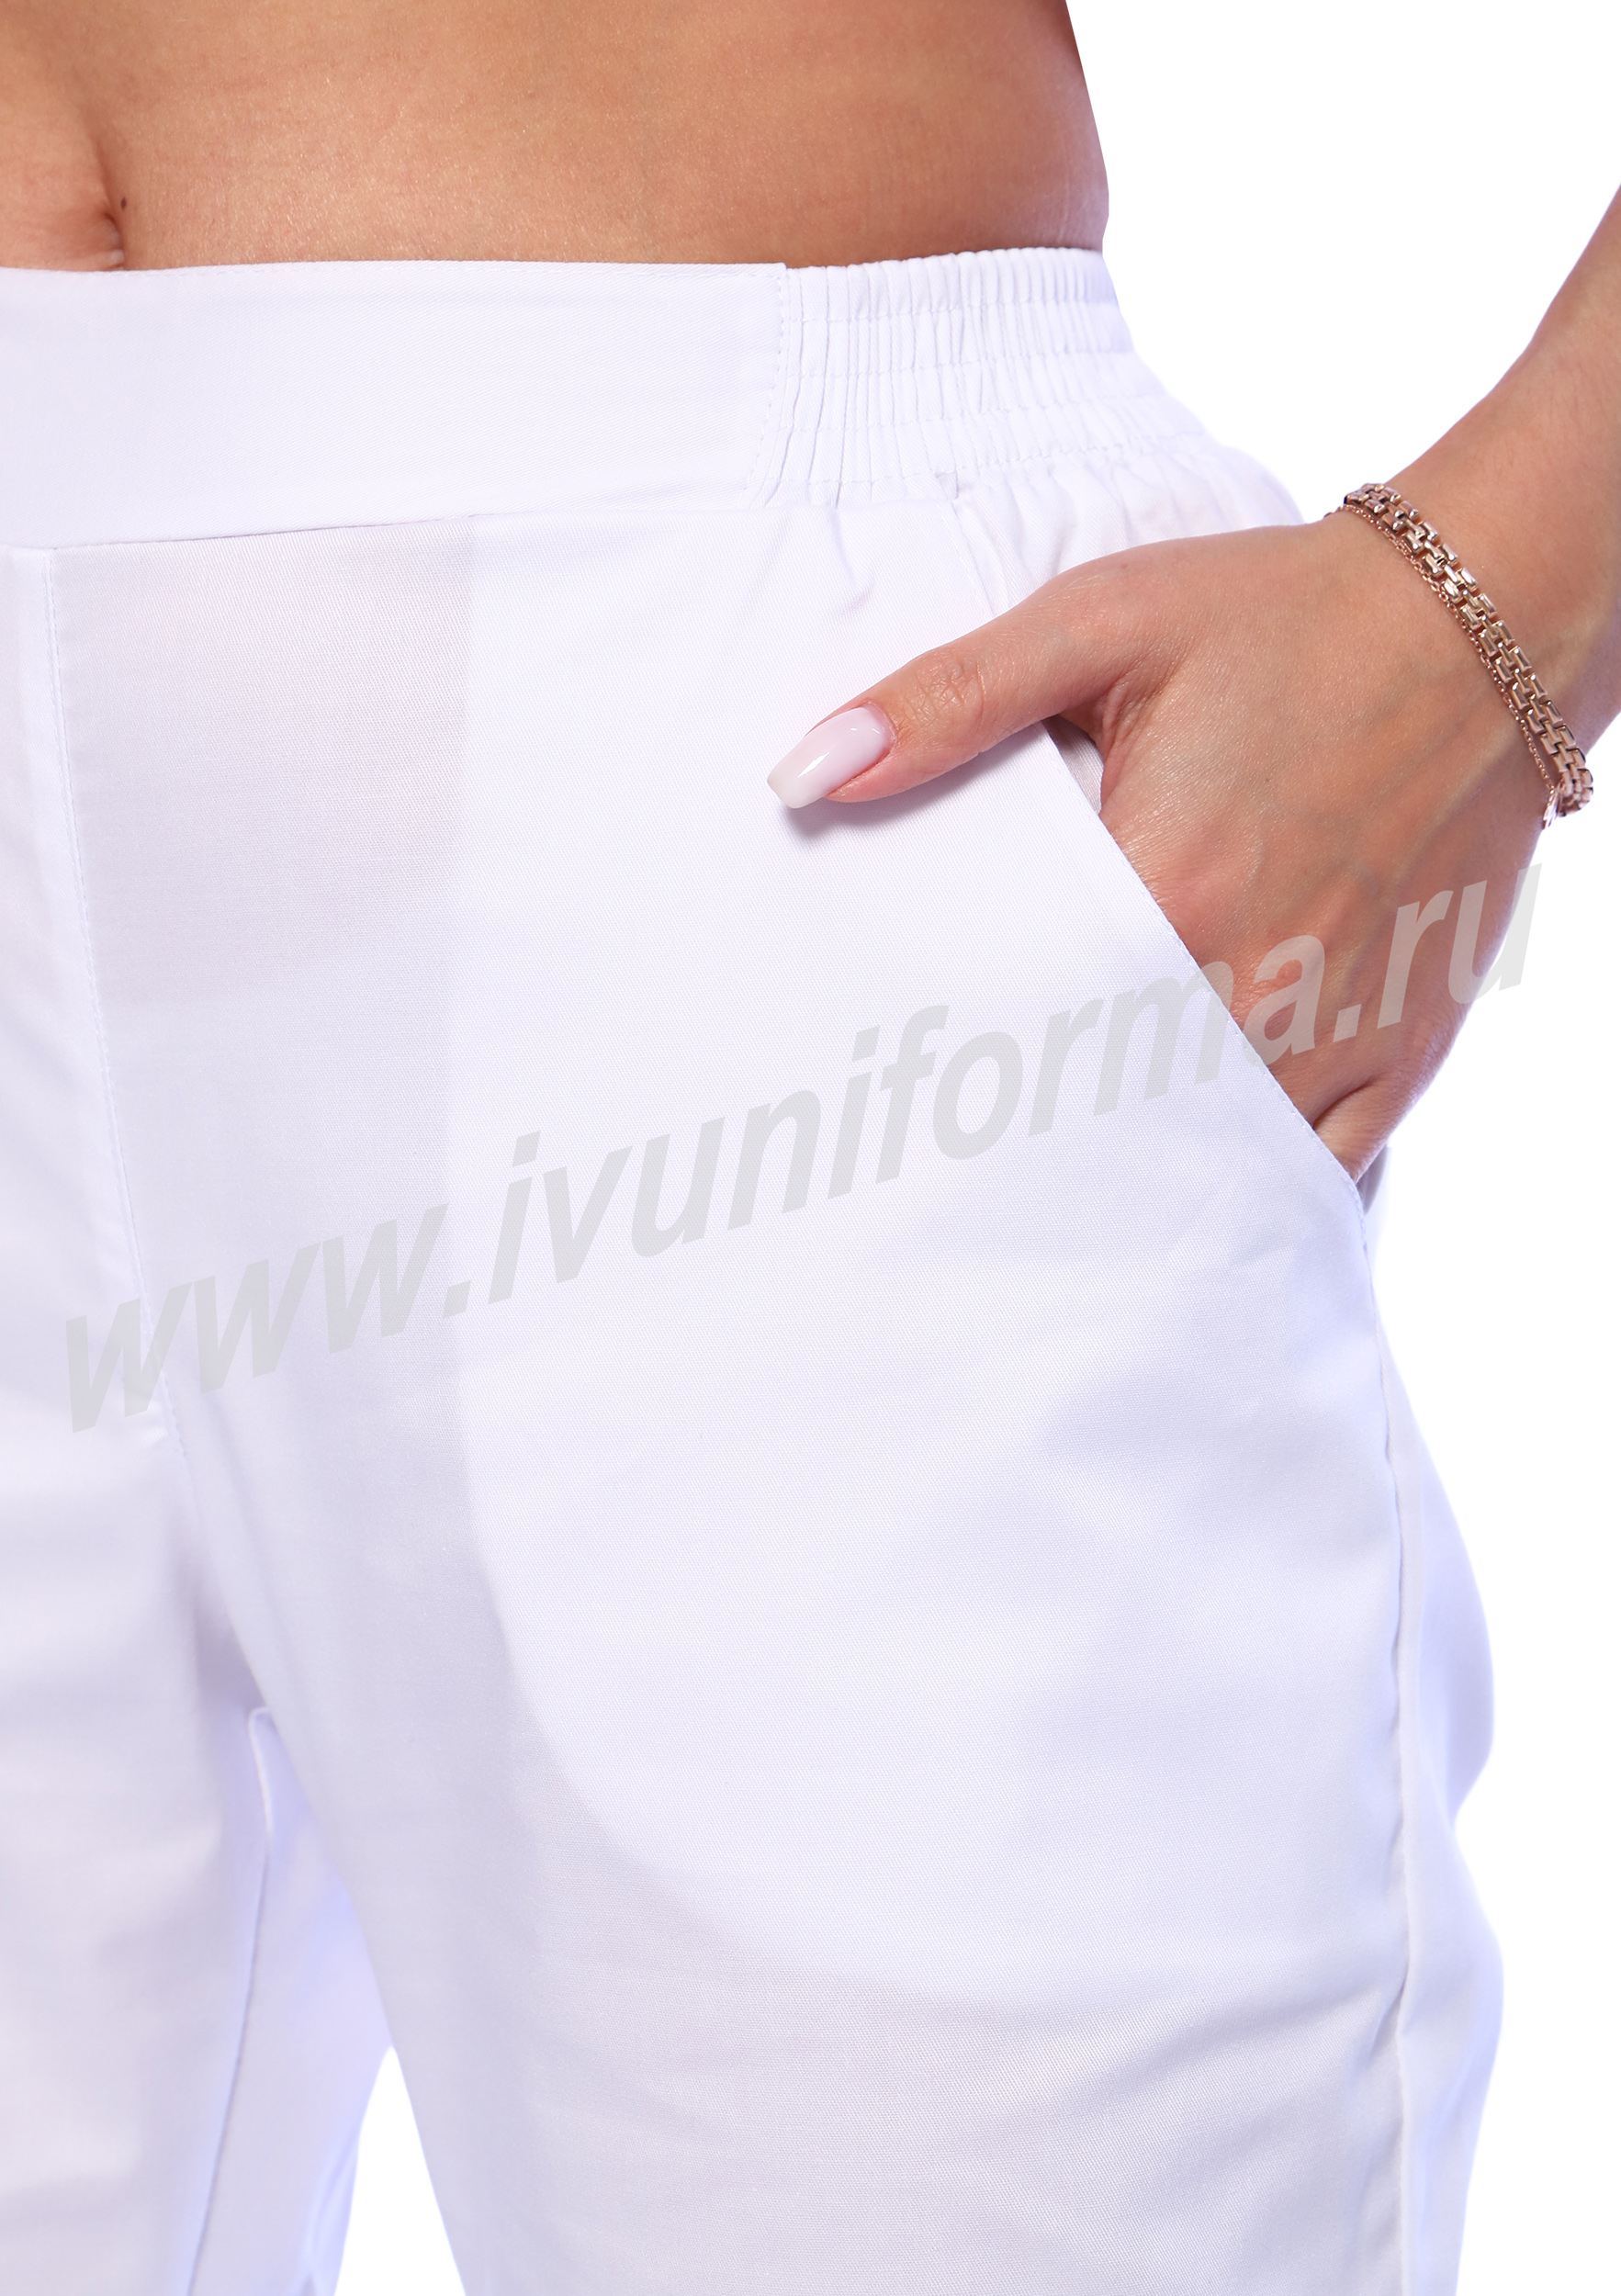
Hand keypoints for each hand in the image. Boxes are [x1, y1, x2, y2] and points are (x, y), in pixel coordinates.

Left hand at [772, 506, 1549, 1178]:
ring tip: (1060, 1182)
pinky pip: (1319, 1168)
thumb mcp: (1098, 624)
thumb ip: (949, 701)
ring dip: (1138, 1169)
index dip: (956, 1078)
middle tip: (957, 1163)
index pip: (1021, 1039)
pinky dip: (1251, 1178)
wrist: (1476, 621)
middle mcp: (1256, 986)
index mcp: (1167, 893)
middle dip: (1034, 1140)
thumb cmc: (1276, 617)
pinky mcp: (1404, 1049)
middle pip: (1109, 1116)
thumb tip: (807, 775)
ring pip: (1209, 1159)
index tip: (898, 1103)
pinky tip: (1190, 1183)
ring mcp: (1337, 1031)